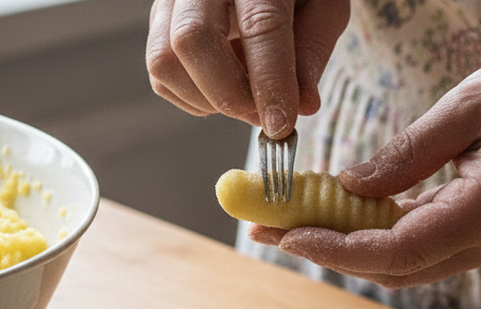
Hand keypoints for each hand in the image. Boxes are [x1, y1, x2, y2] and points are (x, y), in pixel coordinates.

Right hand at [146, 0, 349, 137]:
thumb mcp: (322, 5)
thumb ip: (313, 48)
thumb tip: (302, 106)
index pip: (260, 26)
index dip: (270, 81)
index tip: (281, 124)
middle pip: (193, 40)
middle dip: (229, 94)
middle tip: (260, 117)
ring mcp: (172, 1)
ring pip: (164, 61)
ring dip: (205, 99)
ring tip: (243, 99)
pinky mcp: (158, 23)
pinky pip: (160, 75)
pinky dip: (191, 98)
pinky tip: (221, 89)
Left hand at [250, 45, 480, 286]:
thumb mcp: (467, 106)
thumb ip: (404, 153)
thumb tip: (347, 186)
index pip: (397, 251)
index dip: (335, 249)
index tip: (286, 234)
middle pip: (392, 268)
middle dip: (326, 251)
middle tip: (270, 226)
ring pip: (403, 264)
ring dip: (346, 246)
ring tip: (293, 219)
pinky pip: (420, 247)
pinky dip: (376, 235)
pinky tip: (339, 214)